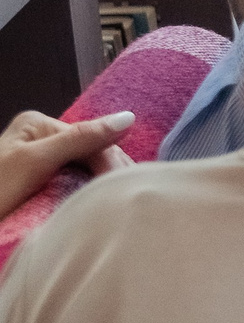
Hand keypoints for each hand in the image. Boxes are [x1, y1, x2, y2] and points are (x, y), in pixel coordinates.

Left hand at [0, 108, 135, 216]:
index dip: (109, 160)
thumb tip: (129, 117)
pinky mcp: (39, 184)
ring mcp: (38, 161)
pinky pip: (73, 184)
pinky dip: (86, 194)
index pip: (90, 137)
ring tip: (118, 204)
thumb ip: (80, 139)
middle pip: (89, 151)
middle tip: (126, 198)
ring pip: (84, 168)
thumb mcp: (36, 162)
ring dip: (99, 185)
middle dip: (107, 171)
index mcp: (38, 124)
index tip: (123, 188)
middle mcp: (39, 138)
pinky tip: (99, 205)